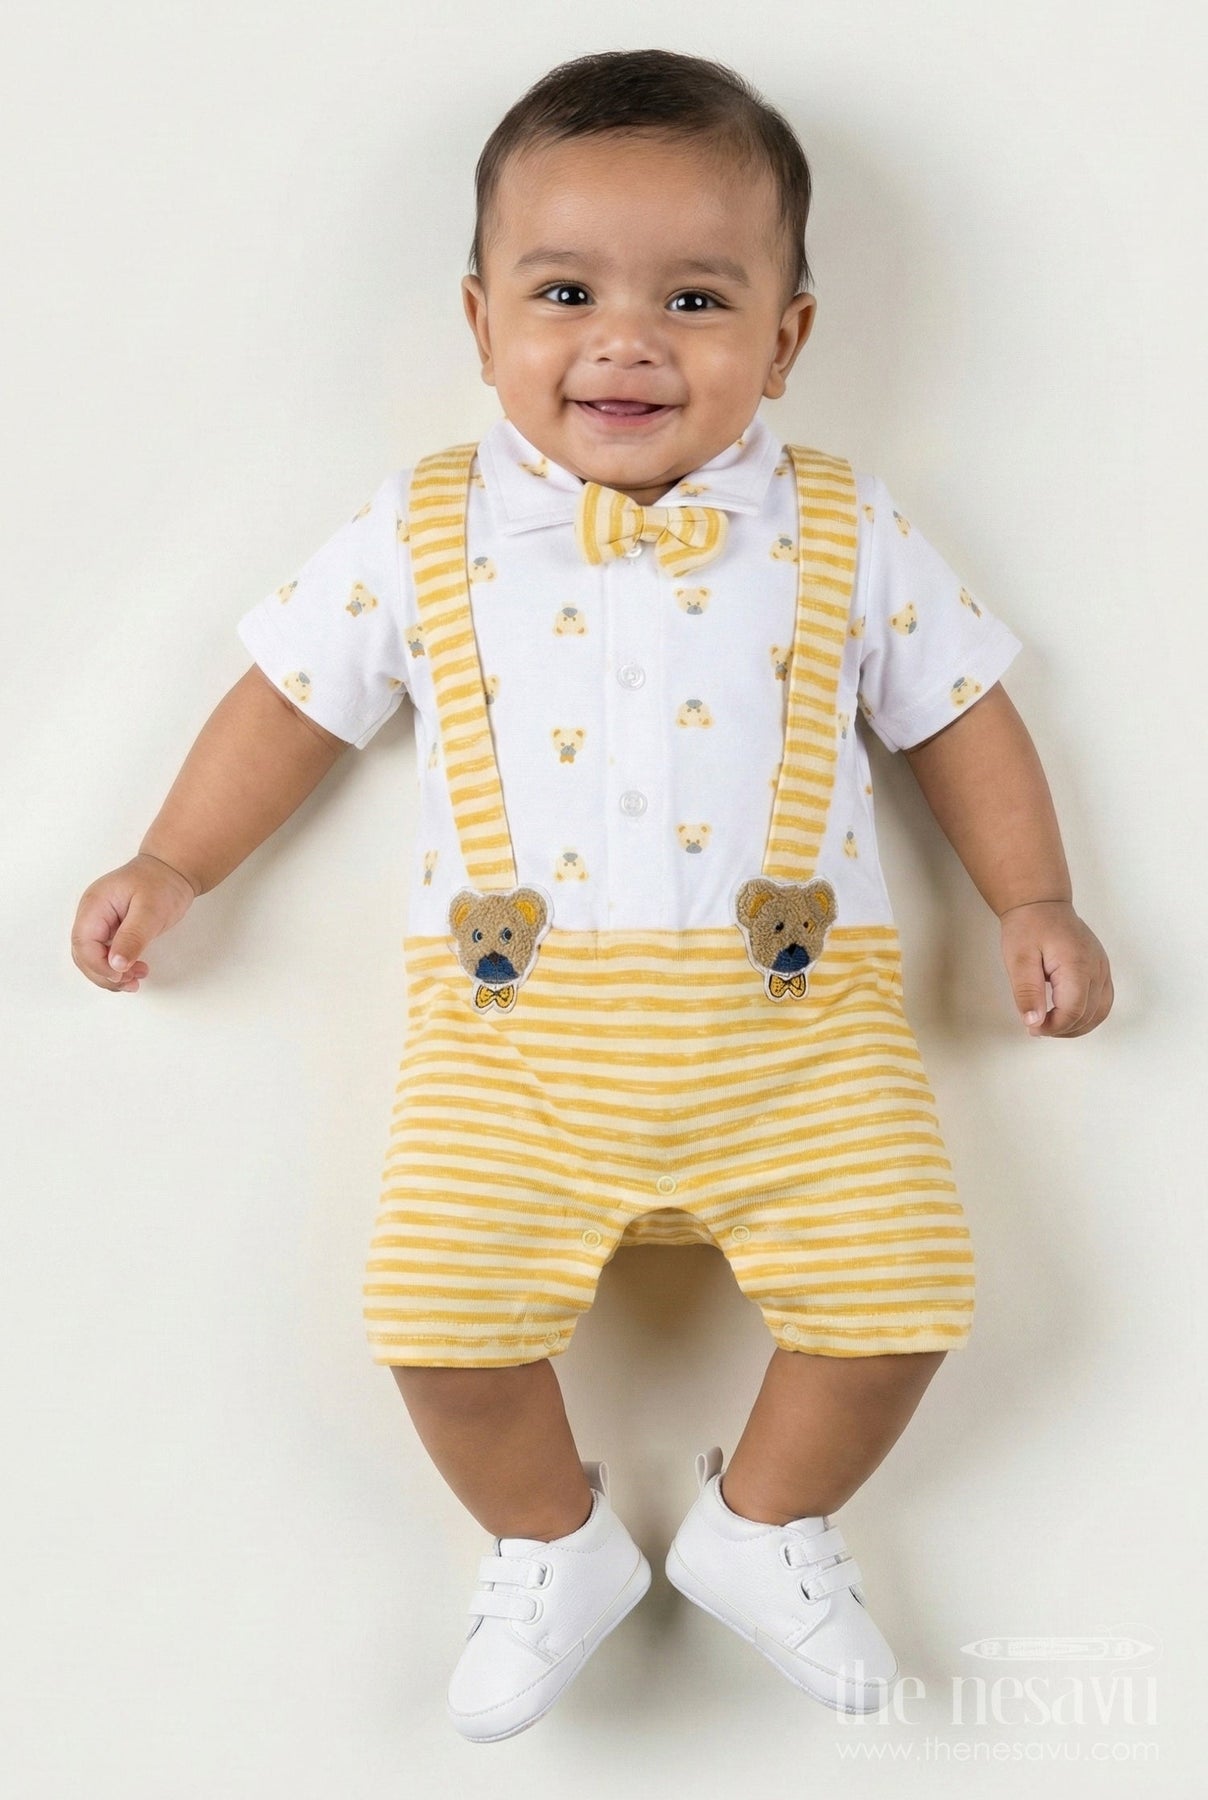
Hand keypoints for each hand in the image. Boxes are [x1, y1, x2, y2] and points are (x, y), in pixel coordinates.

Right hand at [70, 853, 198, 993]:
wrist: (172, 869)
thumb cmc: (161, 883)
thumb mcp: (151, 911)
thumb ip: (132, 937)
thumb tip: (116, 965)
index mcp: (95, 905)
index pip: (83, 943)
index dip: (98, 965)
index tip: (121, 976)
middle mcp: (92, 914)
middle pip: (83, 954)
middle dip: (104, 974)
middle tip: (130, 983)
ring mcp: (99, 922)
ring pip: (93, 958)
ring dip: (111, 974)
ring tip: (136, 981)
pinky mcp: (110, 929)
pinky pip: (106, 953)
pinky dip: (118, 967)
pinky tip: (135, 972)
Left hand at [999, 900, 1113, 1037]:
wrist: (1041, 904)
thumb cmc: (1029, 927)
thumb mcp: (1018, 960)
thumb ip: (1027, 992)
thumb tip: (1034, 1022)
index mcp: (1077, 965)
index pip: (1073, 1012)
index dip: (1053, 1027)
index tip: (1032, 1028)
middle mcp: (1097, 968)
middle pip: (1089, 1015)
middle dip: (1062, 1029)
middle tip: (1037, 1028)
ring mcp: (1103, 968)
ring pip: (1100, 1012)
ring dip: (1077, 1026)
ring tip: (1051, 1025)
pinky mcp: (1101, 969)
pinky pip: (1102, 1001)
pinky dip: (1087, 1015)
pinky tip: (1067, 1016)